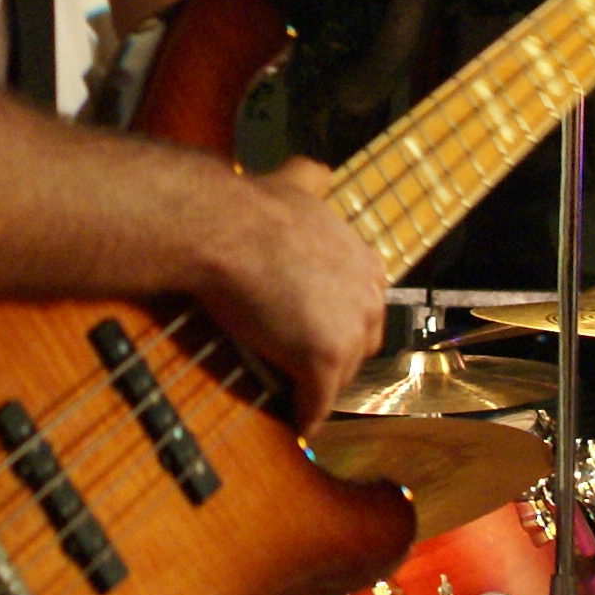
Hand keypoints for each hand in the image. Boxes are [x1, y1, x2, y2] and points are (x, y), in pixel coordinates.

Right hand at [193, 156, 384, 433]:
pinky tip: (297, 424)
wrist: (224, 229)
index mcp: (367, 263)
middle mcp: (369, 297)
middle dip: (336, 358)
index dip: (339, 324)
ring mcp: (348, 331)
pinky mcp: (322, 360)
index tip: (316, 333)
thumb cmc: (253, 208)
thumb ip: (313, 180)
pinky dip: (307, 415)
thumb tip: (316, 169)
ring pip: (339, 377)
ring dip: (319, 389)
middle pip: (360, 346)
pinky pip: (317, 402)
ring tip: (296, 398)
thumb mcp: (295, 183)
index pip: (365, 309)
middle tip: (303, 367)